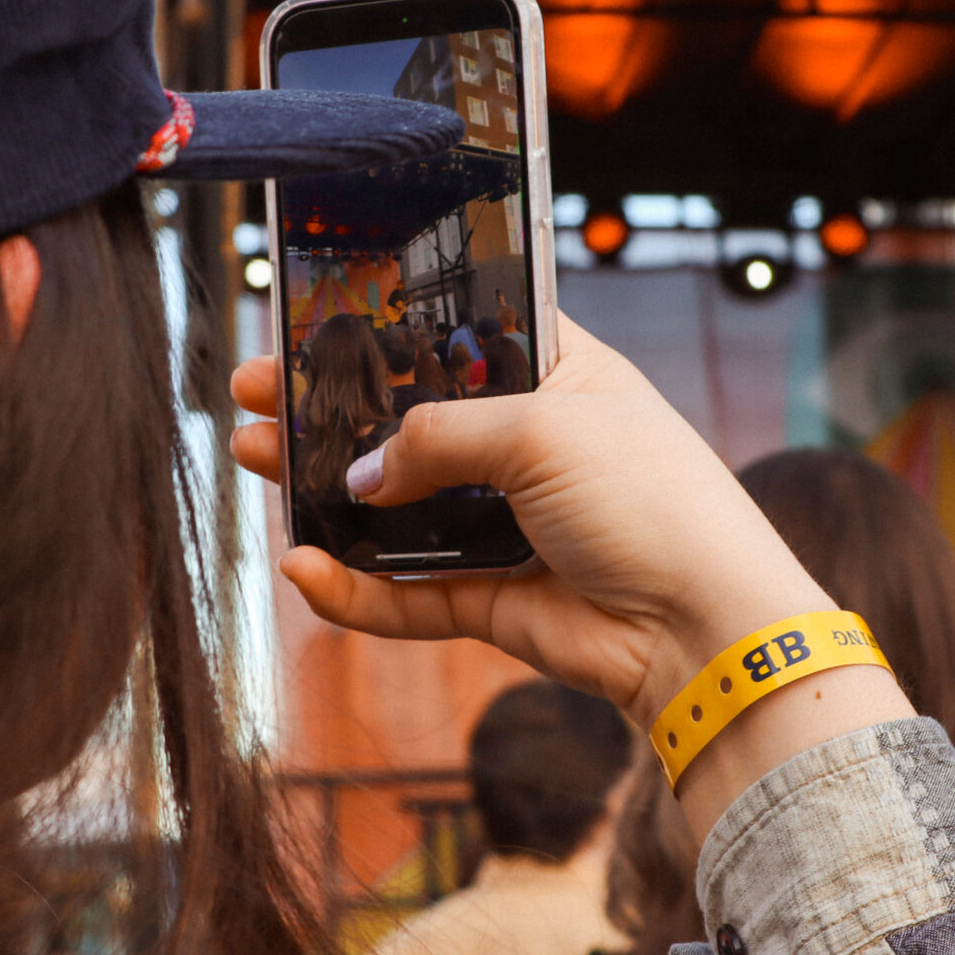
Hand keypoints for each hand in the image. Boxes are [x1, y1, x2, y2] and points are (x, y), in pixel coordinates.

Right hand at [231, 314, 911, 834]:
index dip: (387, 332)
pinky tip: (304, 569)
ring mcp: (507, 523)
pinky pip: (406, 592)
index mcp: (560, 376)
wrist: (703, 628)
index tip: (312, 326)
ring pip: (396, 507)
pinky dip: (353, 587)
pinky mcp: (492, 598)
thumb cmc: (651, 500)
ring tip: (252, 462)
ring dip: (324, 492)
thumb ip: (437, 436)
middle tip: (254, 396)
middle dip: (329, 411)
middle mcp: (529, 445)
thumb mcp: (541, 430)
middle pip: (409, 422)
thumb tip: (364, 471)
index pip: (460, 338)